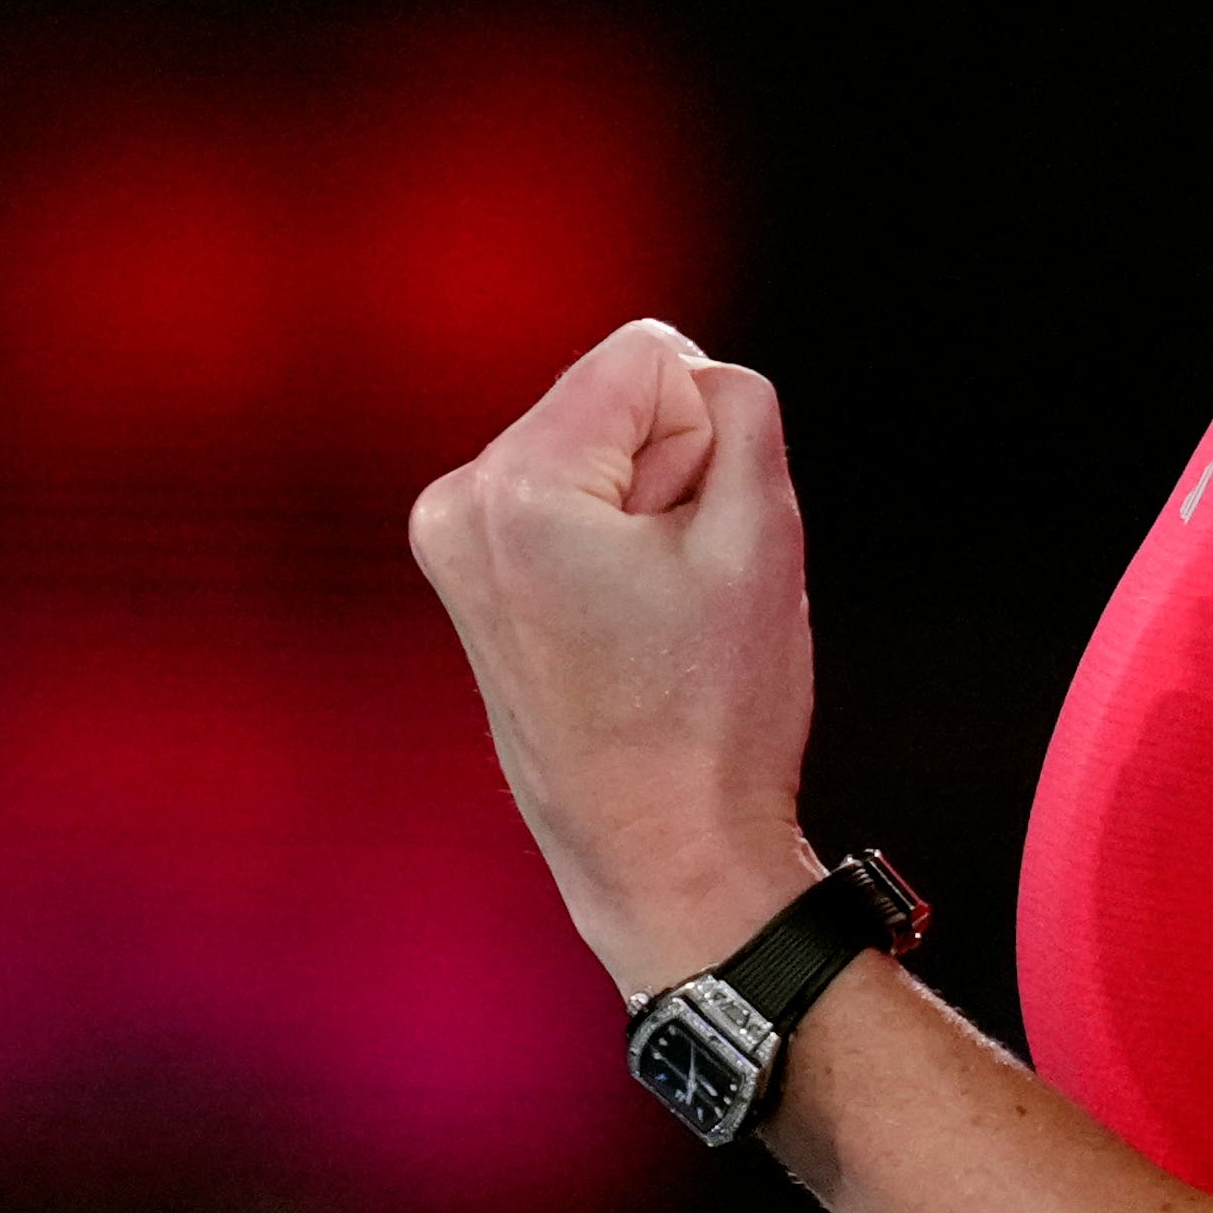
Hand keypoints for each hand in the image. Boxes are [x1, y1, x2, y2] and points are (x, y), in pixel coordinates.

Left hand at [408, 321, 822, 996]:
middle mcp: (458, 503)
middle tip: (675, 593)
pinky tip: (621, 626)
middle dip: (668, 471)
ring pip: (595, 445)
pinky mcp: (463, 573)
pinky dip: (609, 540)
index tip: (692, 543)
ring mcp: (449, 541)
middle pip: (614, 396)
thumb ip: (739, 407)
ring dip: (643, 510)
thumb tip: (689, 378)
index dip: (707, 437)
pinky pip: (567, 496)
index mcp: (516, 489)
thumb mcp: (763, 533)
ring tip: (648, 618)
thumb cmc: (715, 712)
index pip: (650, 356)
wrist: (660, 856)